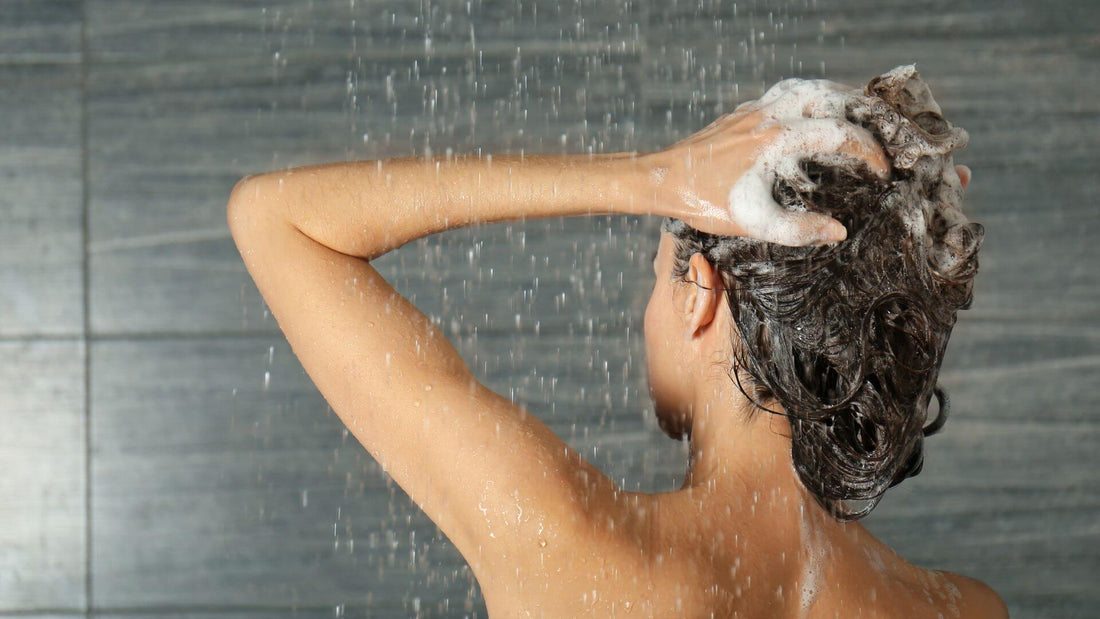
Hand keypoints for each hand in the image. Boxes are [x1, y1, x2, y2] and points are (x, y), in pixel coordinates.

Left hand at [642, 103, 891, 245]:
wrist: (662, 180)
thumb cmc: (705, 202)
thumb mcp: (754, 224)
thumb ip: (798, 229)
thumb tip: (838, 230)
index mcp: (778, 141)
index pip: (839, 134)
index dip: (868, 151)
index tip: (881, 171)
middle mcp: (768, 117)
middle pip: (828, 96)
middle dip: (859, 113)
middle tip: (877, 133)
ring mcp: (752, 111)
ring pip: (804, 88)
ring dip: (833, 99)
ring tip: (851, 118)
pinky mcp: (739, 114)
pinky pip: (781, 94)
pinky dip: (805, 100)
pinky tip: (806, 118)